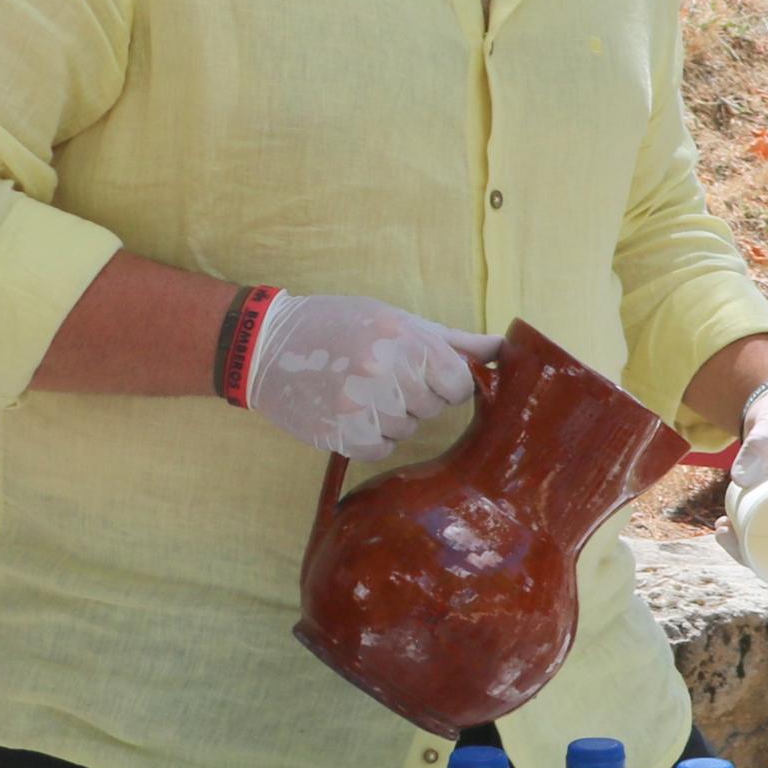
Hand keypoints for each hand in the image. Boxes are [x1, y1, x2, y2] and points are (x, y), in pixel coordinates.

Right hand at [240, 292, 498, 462]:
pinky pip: (381, 448)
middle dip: (416, 396)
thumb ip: (452, 340)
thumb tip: (502, 349)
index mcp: (405, 340)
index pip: (458, 384)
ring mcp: (360, 407)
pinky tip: (350, 411)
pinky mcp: (340, 434)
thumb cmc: (338, 325)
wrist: (265, 345)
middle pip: (433, 407)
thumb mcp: (396, 319)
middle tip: (382, 377)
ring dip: (392, 416)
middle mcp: (385, 374)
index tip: (424, 373)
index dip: (445, 382)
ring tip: (360, 390)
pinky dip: (371, 436)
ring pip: (407, 429)